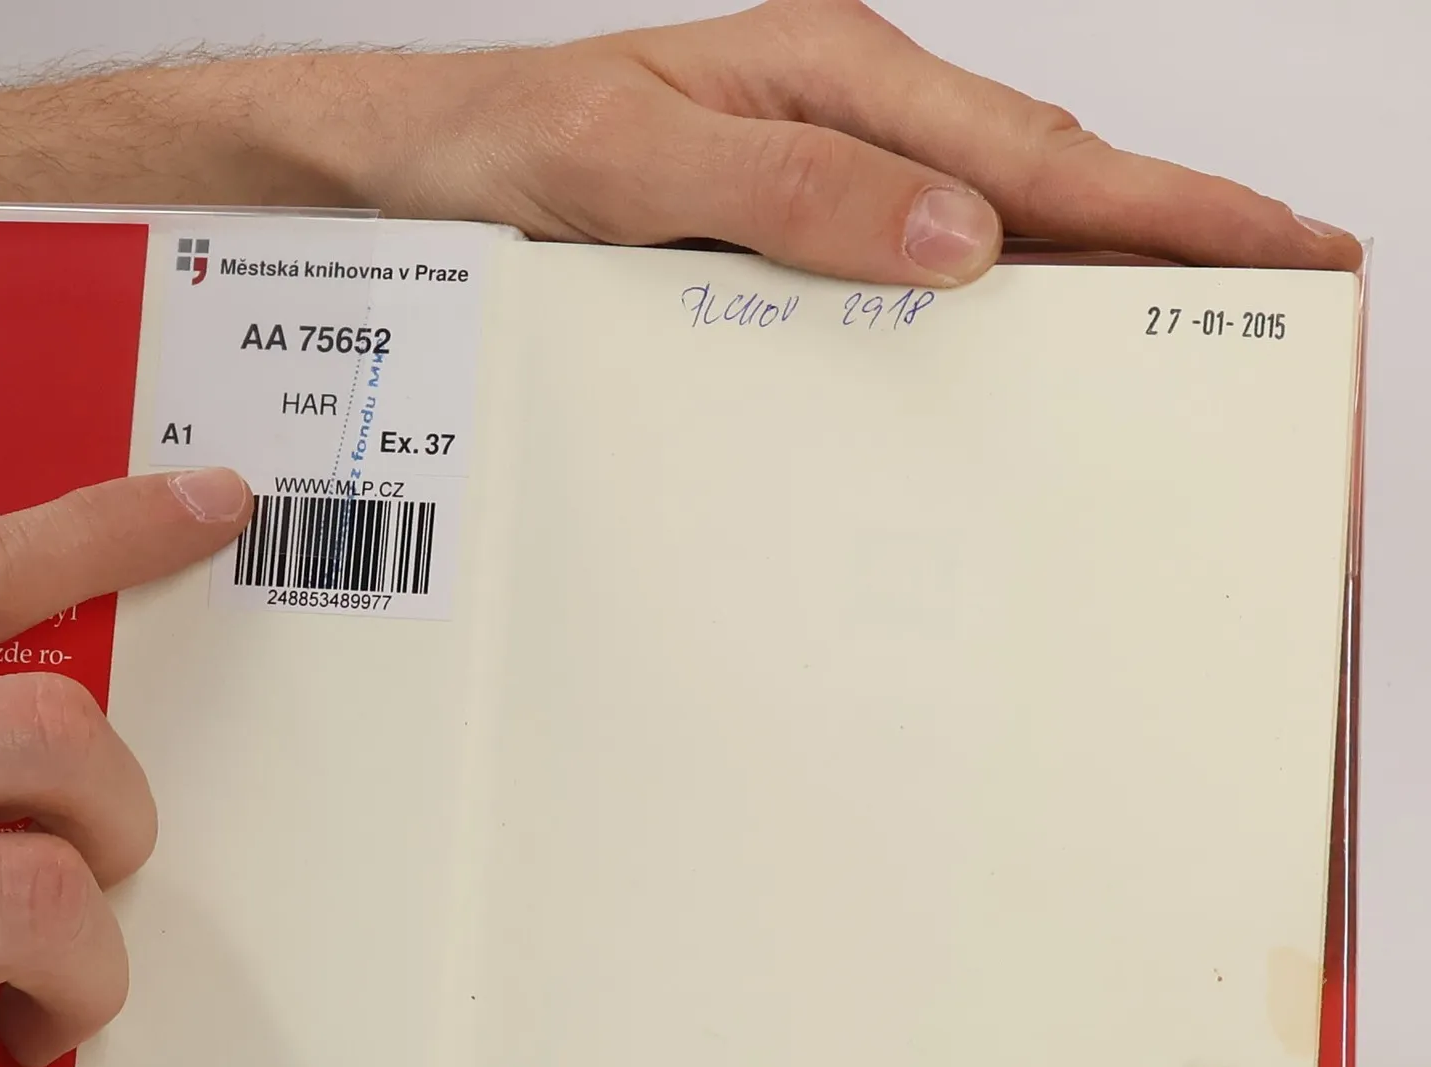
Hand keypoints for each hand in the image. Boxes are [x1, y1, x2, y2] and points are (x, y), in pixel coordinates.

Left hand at [316, 0, 1358, 284]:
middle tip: (1287, 296)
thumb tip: (955, 238)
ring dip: (1091, 279)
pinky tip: (1021, 352)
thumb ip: (796, 193)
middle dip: (1173, 237)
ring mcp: (820, 180)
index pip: (1038, 153)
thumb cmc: (506, 147)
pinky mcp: (782, 235)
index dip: (1169, 204)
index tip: (1285, 244)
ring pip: (990, 231)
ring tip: (1190, 334)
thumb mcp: (640, 167)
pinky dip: (986, 309)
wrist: (410, 174)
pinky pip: (910, 274)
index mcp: (837, 81)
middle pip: (1045, 185)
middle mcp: (845, 124)